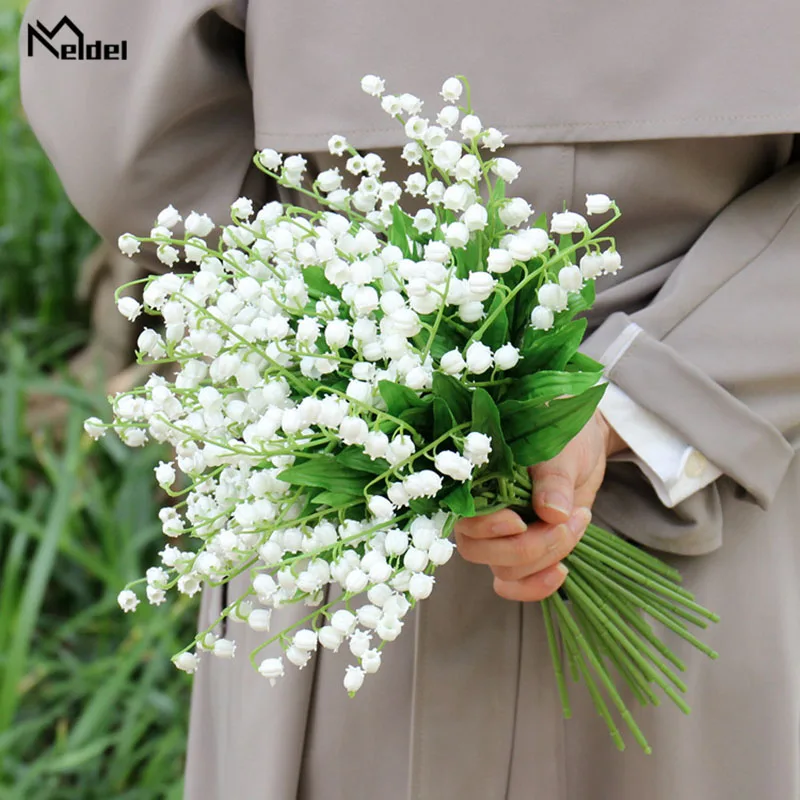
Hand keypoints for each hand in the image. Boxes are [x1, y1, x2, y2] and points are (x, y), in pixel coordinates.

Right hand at [454, 410, 625, 601]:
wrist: (583, 445)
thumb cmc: (564, 437)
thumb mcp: (561, 451)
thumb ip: (553, 479)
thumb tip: (552, 512)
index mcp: (477, 480)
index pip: (463, 516)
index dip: (489, 526)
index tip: (520, 521)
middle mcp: (480, 511)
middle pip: (479, 551)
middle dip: (528, 546)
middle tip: (566, 521)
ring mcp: (499, 536)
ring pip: (503, 570)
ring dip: (544, 557)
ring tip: (576, 524)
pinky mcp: (521, 552)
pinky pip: (513, 585)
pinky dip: (535, 586)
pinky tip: (560, 571)